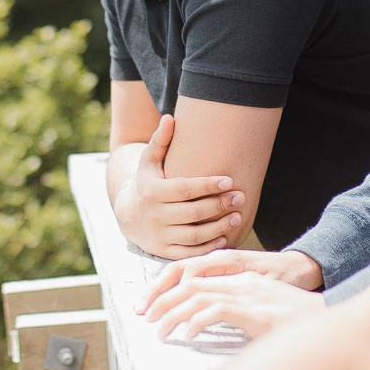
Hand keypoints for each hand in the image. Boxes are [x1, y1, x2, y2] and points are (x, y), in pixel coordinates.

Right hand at [112, 114, 244, 258]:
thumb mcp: (149, 161)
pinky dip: (208, 247)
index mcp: (153, 192)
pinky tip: (224, 236)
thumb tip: (170, 117)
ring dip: (219, 227)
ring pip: (194, 235)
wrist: (128, 216)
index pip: (185, 189)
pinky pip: (189, 252)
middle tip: (240, 197)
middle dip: (219, 205)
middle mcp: (155, 215)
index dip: (208, 185)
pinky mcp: (164, 251)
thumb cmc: (147, 183)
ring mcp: (160, 236)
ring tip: (237, 216)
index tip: (229, 180)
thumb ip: (160, 140)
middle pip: (194, 213)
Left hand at [139, 265, 326, 341]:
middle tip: (145, 317)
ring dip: (173, 313)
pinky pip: (216, 311)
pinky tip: (189, 336)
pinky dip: (197, 322)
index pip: (193, 273)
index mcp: (240, 277)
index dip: (167, 287)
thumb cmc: (296, 319)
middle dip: (162, 299)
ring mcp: (248, 293)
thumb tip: (206, 324)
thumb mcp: (261, 310)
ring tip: (160, 331)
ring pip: (197, 295)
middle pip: (189, 281)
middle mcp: (241, 280)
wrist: (329, 319)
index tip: (151, 305)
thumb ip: (235, 312)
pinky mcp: (255, 310)